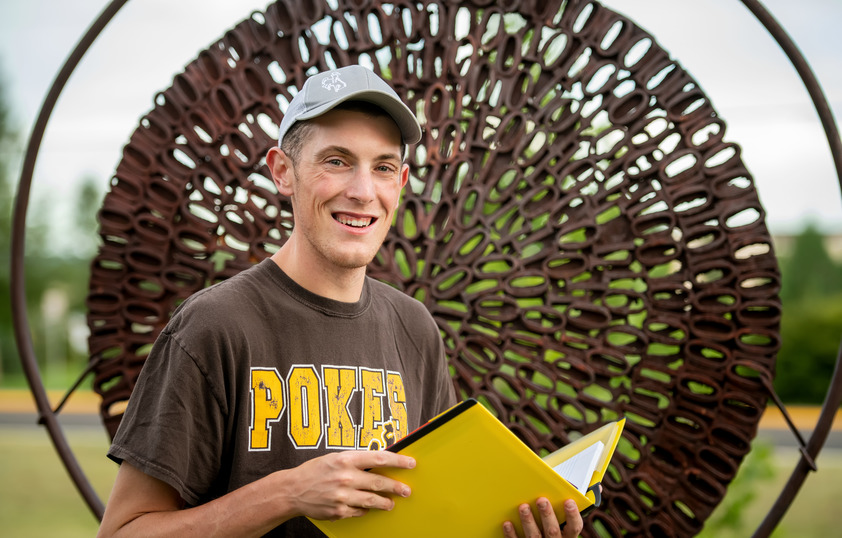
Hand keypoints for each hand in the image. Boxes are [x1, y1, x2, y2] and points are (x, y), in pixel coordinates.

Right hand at [281, 450, 415, 520]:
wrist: (293, 489)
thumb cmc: (315, 470)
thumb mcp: (335, 458)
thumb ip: (356, 461)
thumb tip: (380, 462)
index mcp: (346, 459)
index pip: (380, 458)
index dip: (398, 461)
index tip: (411, 463)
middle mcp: (346, 477)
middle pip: (379, 482)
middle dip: (396, 487)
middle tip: (406, 490)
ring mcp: (342, 495)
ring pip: (372, 500)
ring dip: (385, 502)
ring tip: (391, 503)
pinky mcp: (339, 511)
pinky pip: (359, 511)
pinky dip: (365, 510)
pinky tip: (367, 508)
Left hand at [502, 498, 582, 537]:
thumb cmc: (550, 531)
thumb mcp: (561, 523)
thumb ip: (560, 508)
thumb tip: (562, 485)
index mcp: (566, 535)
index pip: (574, 527)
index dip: (572, 514)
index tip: (568, 501)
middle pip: (552, 530)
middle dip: (547, 514)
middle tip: (541, 500)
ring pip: (535, 536)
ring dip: (529, 521)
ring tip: (523, 507)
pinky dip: (512, 533)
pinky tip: (508, 523)